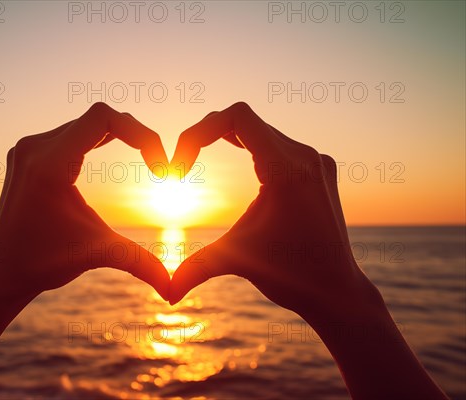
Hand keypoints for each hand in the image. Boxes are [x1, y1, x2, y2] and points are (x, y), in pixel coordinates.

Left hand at [0, 102, 169, 300]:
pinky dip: (97, 139)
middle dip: (135, 136)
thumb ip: (140, 263)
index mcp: (49, 164)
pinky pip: (70, 132)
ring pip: (85, 123)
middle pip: (98, 118)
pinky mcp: (27, 153)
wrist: (1, 271)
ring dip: (117, 136)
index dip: (140, 133)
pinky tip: (113, 151)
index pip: (103, 118)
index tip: (159, 165)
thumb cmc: (44, 263)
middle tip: (159, 165)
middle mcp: (34, 147)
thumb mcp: (98, 254)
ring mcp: (28, 147)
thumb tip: (174, 290)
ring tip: (145, 157)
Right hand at [169, 102, 375, 316]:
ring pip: (262, 129)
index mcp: (287, 170)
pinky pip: (279, 142)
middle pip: (245, 120)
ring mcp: (316, 160)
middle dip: (206, 136)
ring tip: (199, 157)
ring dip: (228, 139)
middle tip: (182, 165)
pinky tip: (239, 158)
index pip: (236, 117)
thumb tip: (167, 294)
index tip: (180, 168)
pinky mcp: (320, 169)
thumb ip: (196, 268)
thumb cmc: (292, 276)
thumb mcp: (237, 261)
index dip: (198, 132)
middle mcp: (306, 156)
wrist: (338, 291)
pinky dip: (252, 146)